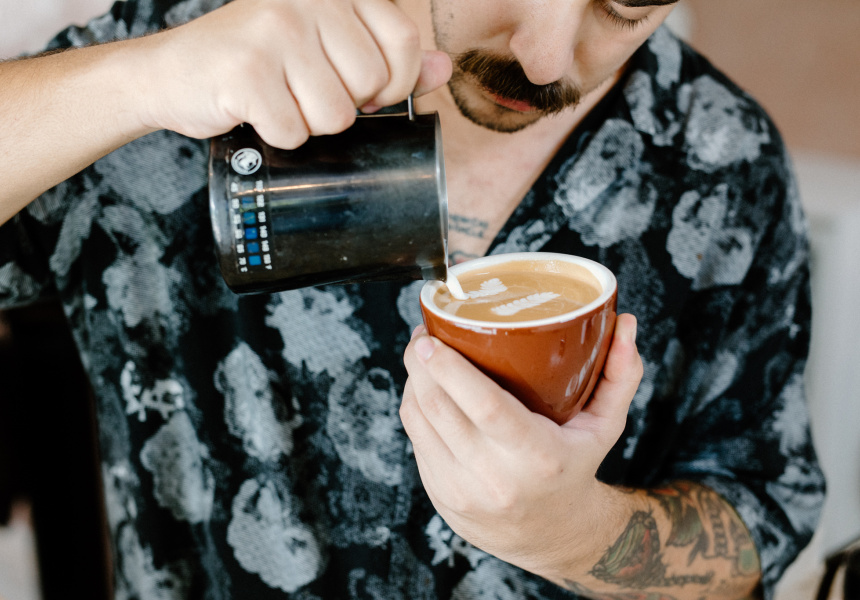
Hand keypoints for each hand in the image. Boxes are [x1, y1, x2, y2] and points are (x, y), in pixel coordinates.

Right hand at [133, 0, 451, 146]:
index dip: (393, 83)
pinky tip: (255, 110)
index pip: (403, 41)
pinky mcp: (248, 70)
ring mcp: (276, 30)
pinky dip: (278, 136)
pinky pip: (295, 132)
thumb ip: (385, 58)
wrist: (172, 74)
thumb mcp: (325, 50)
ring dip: (309, 124)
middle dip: (344, 107)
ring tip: (279, 98)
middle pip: (371, 85)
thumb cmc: (256, 63)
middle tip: (303, 90)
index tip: (365, 92)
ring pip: (337, 115)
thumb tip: (442, 68)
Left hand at [400, 314, 642, 576]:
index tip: (432, 339)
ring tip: (422, 355)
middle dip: (420, 364)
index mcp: (537, 456)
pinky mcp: (439, 494)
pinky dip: (415, 407)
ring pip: (418, 421)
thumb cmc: (576, 468)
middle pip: (439, 408)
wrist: (552, 536)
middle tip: (423, 334)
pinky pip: (415, 439)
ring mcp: (461, 490)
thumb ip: (619, 374)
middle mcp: (494, 477)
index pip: (485, 407)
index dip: (451, 369)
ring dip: (412, 381)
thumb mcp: (604, 427)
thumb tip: (627, 322)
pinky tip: (424, 389)